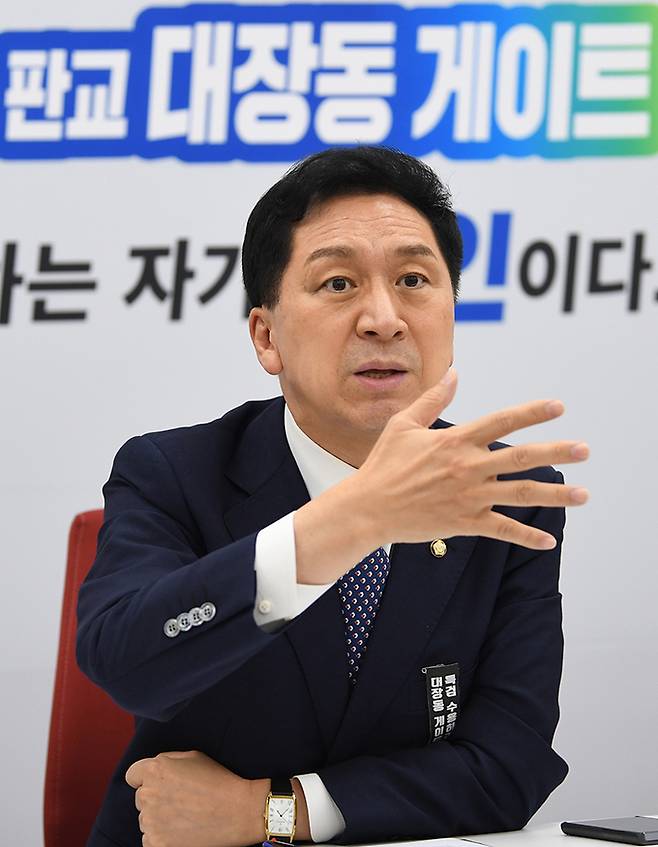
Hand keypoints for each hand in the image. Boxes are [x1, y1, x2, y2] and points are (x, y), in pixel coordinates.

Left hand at [125, 751, 269, 846]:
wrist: (237, 811)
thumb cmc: (217, 780)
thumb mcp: (193, 756)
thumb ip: (166, 760)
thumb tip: (152, 770)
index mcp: (155, 770)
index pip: (133, 775)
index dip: (146, 779)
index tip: (159, 785)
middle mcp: (148, 794)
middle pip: (141, 798)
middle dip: (156, 798)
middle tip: (181, 800)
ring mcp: (150, 821)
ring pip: (146, 819)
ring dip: (159, 819)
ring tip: (185, 816)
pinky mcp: (156, 844)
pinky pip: (149, 840)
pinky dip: (162, 838)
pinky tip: (182, 831)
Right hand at [356, 367, 588, 549]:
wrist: (368, 508)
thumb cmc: (383, 464)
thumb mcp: (403, 425)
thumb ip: (433, 399)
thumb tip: (454, 373)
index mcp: (455, 441)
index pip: (501, 421)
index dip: (532, 413)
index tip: (558, 407)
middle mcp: (467, 467)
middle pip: (521, 458)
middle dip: (556, 453)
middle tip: (584, 450)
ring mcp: (469, 496)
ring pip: (520, 494)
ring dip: (555, 494)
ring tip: (584, 495)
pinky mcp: (465, 522)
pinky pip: (502, 529)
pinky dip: (526, 536)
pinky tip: (549, 541)